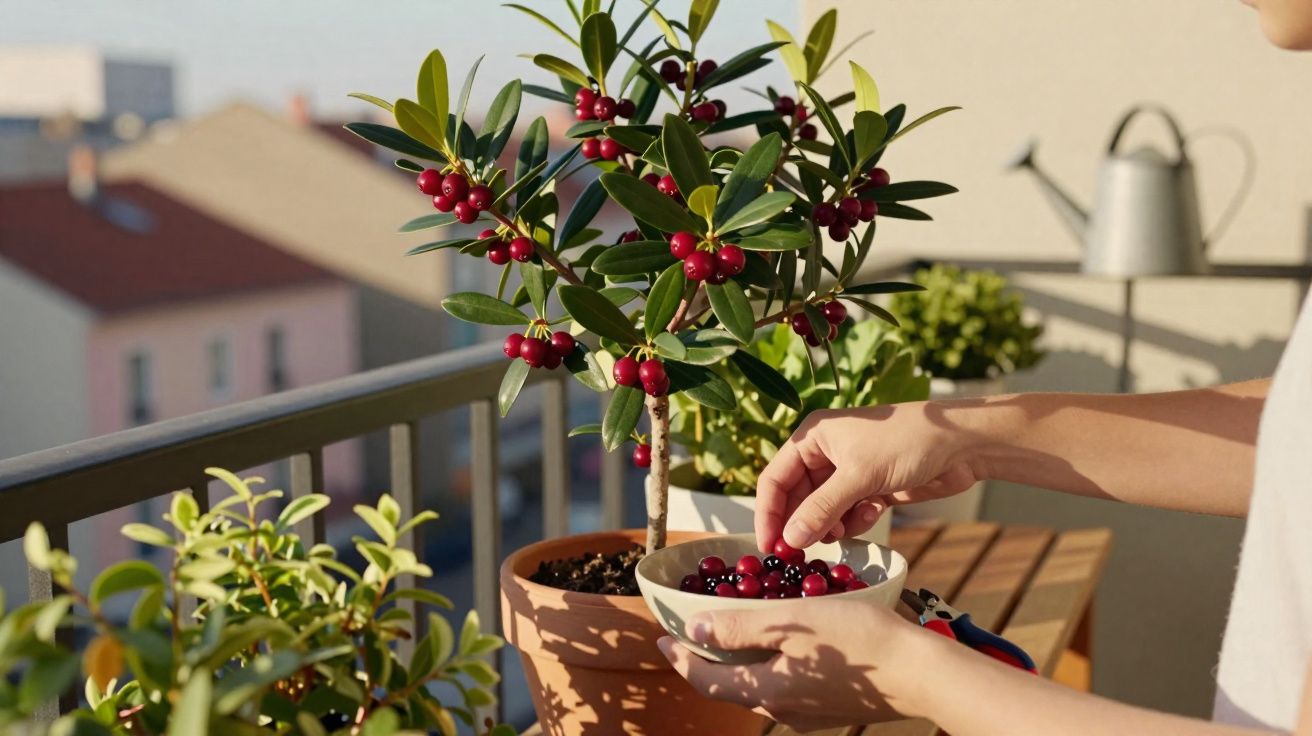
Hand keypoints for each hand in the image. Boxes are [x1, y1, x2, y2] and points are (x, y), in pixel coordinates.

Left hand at [657, 600, 928, 730]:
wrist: (921, 673)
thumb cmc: (858, 639)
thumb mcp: (791, 621)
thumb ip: (740, 626)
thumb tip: (695, 628)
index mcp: (767, 690)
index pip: (707, 679)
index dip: (680, 658)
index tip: (662, 638)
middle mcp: (783, 710)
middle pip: (730, 687)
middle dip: (706, 662)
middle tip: (692, 635)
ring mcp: (809, 714)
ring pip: (760, 688)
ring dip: (739, 664)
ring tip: (732, 635)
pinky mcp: (832, 709)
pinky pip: (787, 689)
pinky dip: (770, 668)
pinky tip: (782, 649)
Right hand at [756, 403, 983, 549]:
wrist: (962, 443)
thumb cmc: (907, 442)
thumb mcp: (859, 476)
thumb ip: (821, 509)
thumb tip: (790, 540)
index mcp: (812, 438)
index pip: (774, 479)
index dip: (769, 513)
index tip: (769, 547)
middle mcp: (824, 453)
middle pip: (797, 499)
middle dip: (805, 524)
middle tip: (807, 552)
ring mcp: (848, 472)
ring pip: (823, 511)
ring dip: (833, 524)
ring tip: (847, 527)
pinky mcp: (870, 488)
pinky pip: (848, 514)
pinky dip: (856, 520)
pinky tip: (875, 511)